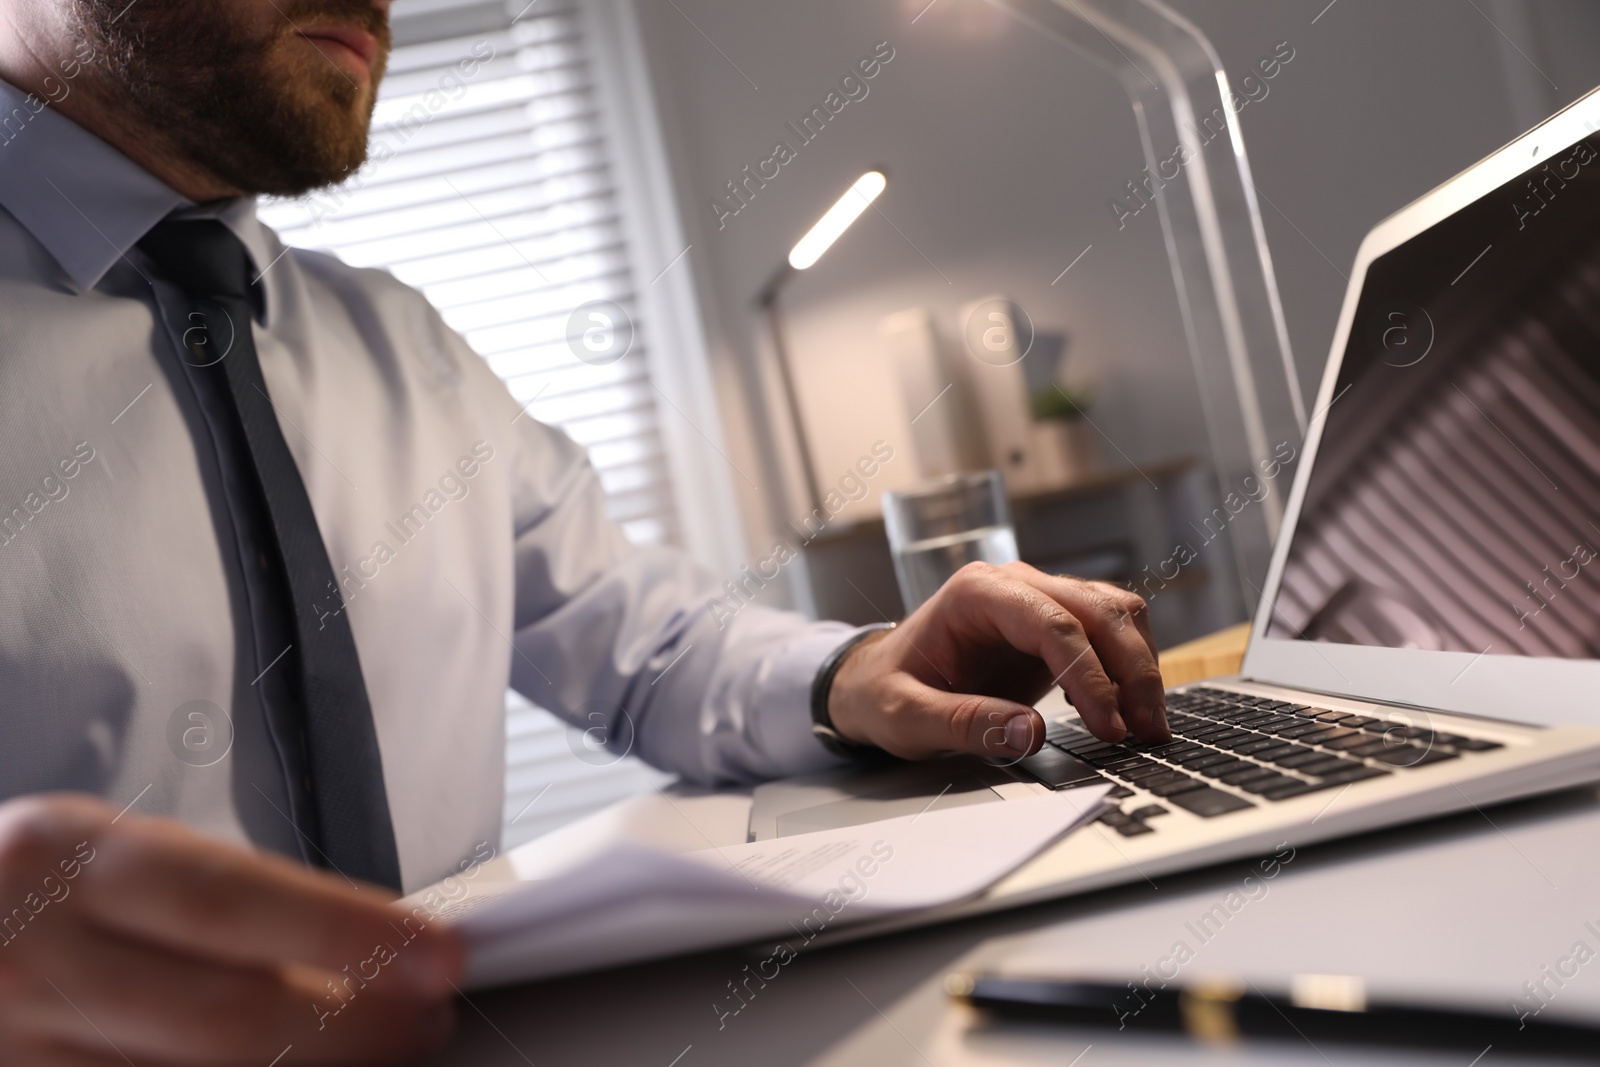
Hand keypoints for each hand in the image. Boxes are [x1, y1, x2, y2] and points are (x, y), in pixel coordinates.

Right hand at [0, 793, 461, 1064]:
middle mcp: (33, 957)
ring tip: (381, 1049)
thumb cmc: (25, 894)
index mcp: (66, 860)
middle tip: (426, 1016)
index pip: (231, 901)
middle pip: (225, 1016)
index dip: (345, 933)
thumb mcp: (102, 854)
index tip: (437, 954)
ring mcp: (18, 1050)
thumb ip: (213, 895)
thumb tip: (359, 933)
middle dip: (353, 1025)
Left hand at [828, 561, 1166, 760]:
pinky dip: (1129, 665)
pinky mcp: (1055, 625)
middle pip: (1098, 611)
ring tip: (1146, 726)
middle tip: (1144, 732)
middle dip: (1130, 671)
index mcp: (975, 593)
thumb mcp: (906, 717)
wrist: (877, 681)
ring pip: (1115, 613)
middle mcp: (1014, 584)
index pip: (1053, 623)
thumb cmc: (886, 692)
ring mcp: (1038, 599)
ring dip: (1139, 666)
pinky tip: (1123, 710)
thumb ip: (964, 724)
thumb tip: (1030, 733)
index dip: (1091, 675)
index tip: (1109, 726)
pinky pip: (1110, 630)